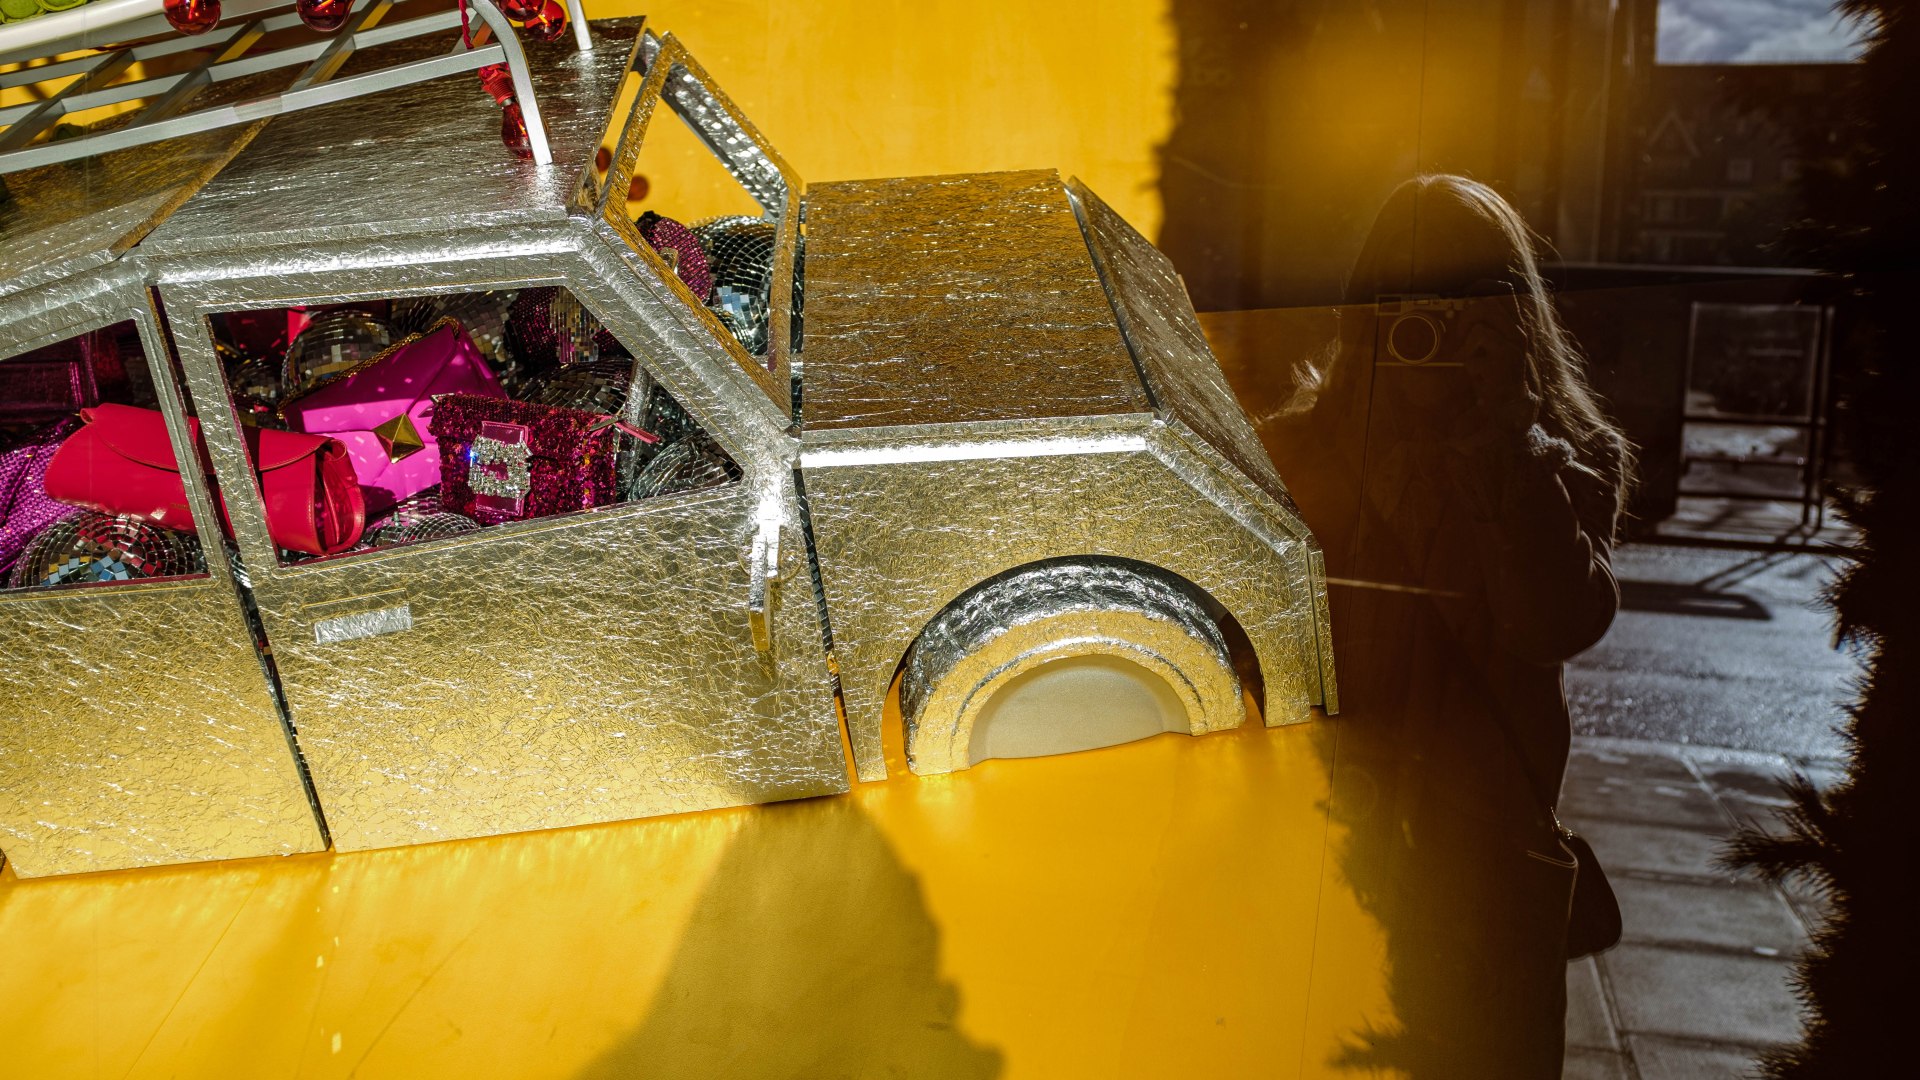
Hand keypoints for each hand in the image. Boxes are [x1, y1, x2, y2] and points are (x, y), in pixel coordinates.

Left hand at [1454, 280, 1539, 439]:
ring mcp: (1511, 350)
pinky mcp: (1501, 366)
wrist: (1516, 405)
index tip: (1467, 296)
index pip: (1504, 296)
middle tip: (1459, 336)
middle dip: (1466, 317)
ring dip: (1465, 345)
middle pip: (1486, 306)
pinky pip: (1472, 357)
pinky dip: (1467, 365)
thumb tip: (1465, 309)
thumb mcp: (1498, 348)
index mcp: (1516, 327)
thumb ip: (1488, 328)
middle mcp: (1517, 335)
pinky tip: (1476, 375)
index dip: (1482, 290)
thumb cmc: (1501, 376)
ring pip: (1479, 330)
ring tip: (1467, 359)